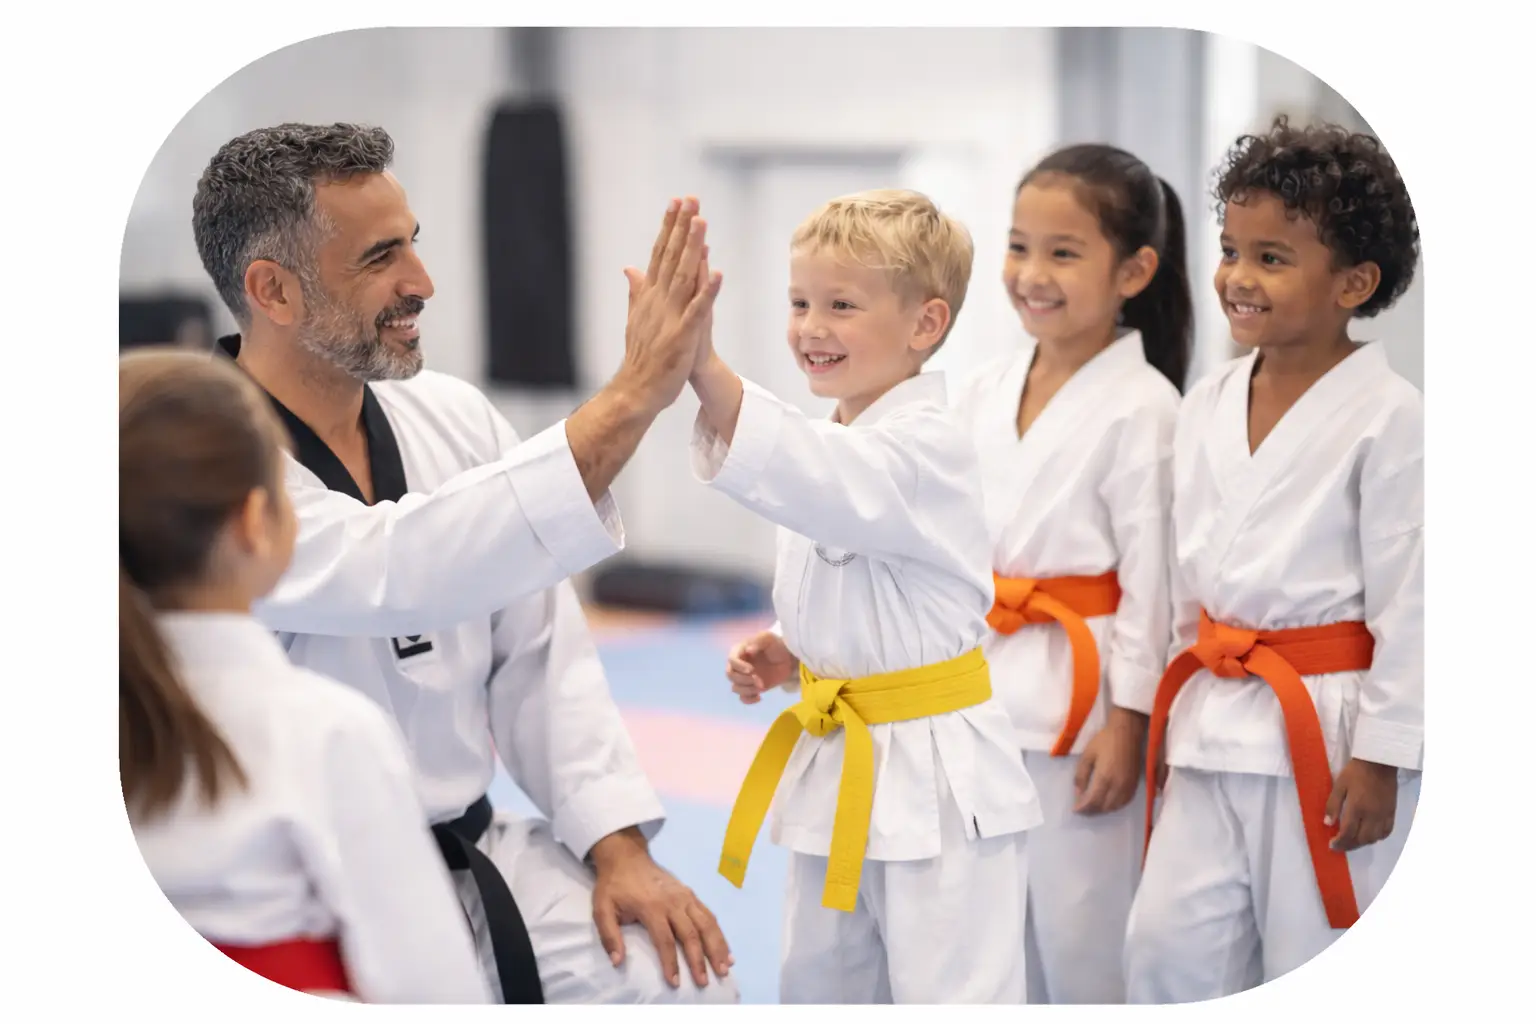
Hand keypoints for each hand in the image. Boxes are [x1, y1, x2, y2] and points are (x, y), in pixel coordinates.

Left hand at [590, 828, 732, 988]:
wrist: (627, 856)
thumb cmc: (614, 886)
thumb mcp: (602, 909)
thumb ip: (609, 935)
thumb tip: (617, 961)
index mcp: (652, 907)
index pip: (665, 940)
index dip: (670, 962)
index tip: (675, 983)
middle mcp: (673, 902)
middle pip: (691, 934)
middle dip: (699, 960)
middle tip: (704, 982)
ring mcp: (685, 897)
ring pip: (706, 924)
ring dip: (717, 947)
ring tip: (724, 968)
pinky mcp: (691, 894)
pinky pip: (709, 915)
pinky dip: (720, 934)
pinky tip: (726, 951)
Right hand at [617, 198, 722, 415]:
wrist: (636, 391)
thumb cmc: (641, 357)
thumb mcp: (637, 318)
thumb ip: (636, 291)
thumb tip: (630, 268)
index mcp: (649, 296)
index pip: (659, 254)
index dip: (669, 228)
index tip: (676, 203)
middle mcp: (657, 301)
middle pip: (671, 257)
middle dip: (680, 227)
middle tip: (690, 199)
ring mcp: (670, 317)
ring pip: (684, 276)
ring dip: (692, 248)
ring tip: (701, 223)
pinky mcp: (682, 335)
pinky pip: (698, 310)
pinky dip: (707, 291)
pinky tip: (716, 272)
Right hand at [726, 630, 798, 703]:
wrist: (787, 658)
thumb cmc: (776, 645)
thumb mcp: (768, 638)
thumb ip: (758, 641)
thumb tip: (748, 650)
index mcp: (739, 651)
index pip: (731, 660)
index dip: (739, 667)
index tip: (751, 670)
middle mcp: (738, 665)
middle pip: (731, 675)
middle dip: (744, 680)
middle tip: (759, 681)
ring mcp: (744, 678)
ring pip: (735, 688)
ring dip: (747, 690)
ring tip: (761, 687)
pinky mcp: (751, 688)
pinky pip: (743, 698)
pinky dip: (749, 700)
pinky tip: (760, 697)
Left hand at [1074, 706, 1146, 813]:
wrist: (1127, 732)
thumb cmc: (1105, 740)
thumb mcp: (1087, 755)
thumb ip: (1081, 775)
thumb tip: (1078, 793)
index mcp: (1104, 778)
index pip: (1092, 801)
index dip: (1082, 808)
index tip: (1075, 810)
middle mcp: (1118, 786)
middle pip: (1104, 807)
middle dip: (1091, 811)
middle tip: (1082, 809)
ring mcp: (1128, 786)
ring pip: (1115, 807)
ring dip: (1103, 810)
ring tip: (1093, 807)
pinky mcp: (1135, 784)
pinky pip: (1124, 802)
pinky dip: (1114, 806)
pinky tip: (1108, 803)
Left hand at [1324, 758, 1398, 851]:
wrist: (1379, 762)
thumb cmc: (1356, 771)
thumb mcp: (1339, 785)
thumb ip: (1333, 805)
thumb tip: (1327, 823)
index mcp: (1357, 807)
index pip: (1348, 833)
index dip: (1339, 842)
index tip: (1332, 845)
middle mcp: (1372, 815)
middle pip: (1362, 839)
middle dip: (1349, 845)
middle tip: (1340, 845)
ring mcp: (1384, 814)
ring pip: (1374, 838)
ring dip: (1362, 843)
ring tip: (1352, 841)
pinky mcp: (1392, 812)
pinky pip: (1387, 831)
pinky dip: (1377, 837)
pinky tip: (1369, 835)